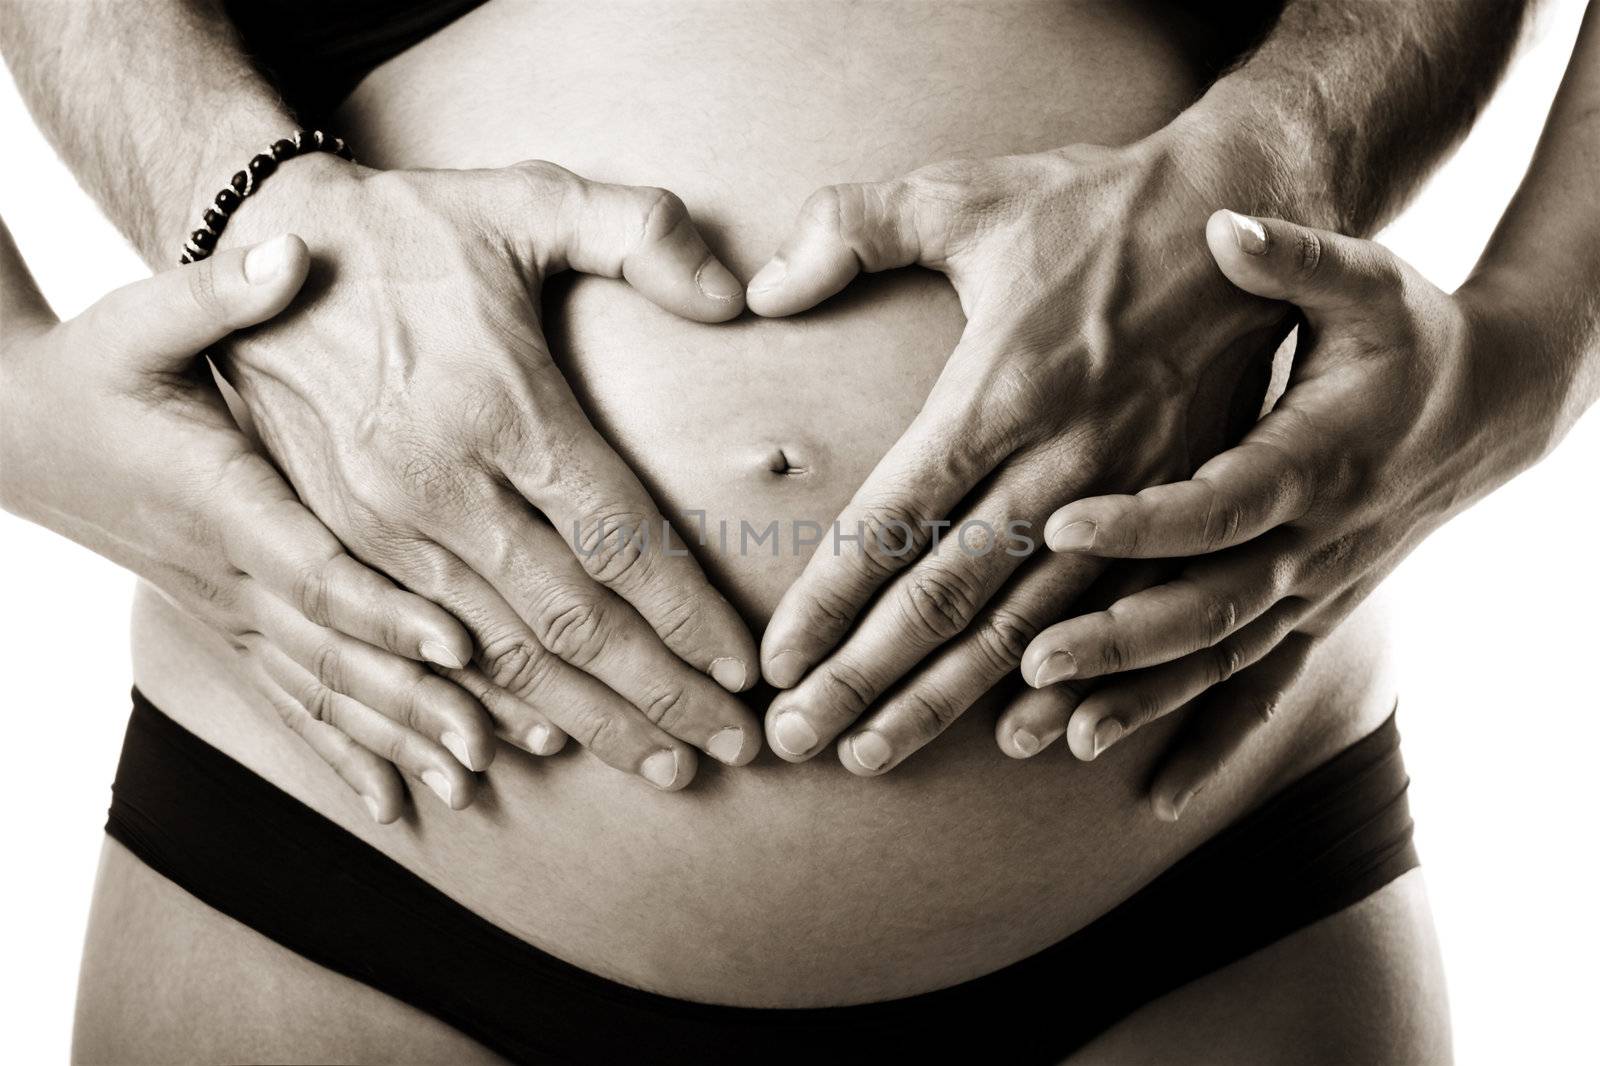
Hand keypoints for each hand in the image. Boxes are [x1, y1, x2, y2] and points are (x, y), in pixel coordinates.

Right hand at [0, 229, 494, 822]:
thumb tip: (295, 249)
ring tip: (469, 781)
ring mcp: (228, 609)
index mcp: (222, 500)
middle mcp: (229, 572)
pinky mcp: (229, 624)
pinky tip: (392, 807)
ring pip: (318, 690)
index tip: (460, 640)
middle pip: (331, 651)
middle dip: (414, 701)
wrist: (17, 433)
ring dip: (394, 738)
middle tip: (497, 741)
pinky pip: (290, 702)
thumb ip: (219, 293)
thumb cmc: (94, 369)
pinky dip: (343, 753)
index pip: (315, 569)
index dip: (387, 611)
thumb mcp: (141, 319)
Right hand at [212, 157, 763, 789]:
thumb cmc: (414, 230)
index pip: (620, 541)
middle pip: (569, 621)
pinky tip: (526, 747)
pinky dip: (472, 710)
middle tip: (730, 747)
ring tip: (657, 761)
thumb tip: (738, 295)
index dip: (688, 617)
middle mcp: (439, 485)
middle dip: (658, 694)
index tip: (744, 673)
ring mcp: (375, 528)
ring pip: (494, 657)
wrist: (262, 243)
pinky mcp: (329, 548)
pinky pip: (409, 655)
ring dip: (582, 718)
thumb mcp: (530, 199)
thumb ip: (642, 232)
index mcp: (502, 407)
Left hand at [744, 137, 1290, 772]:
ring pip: (1024, 627)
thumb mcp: (963, 193)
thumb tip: (759, 291)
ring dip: (945, 699)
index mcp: (997, 391)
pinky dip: (1070, 685)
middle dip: (865, 677)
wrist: (1245, 210)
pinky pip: (1119, 619)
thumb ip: (850, 228)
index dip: (827, 602)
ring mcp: (1128, 495)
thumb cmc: (1094, 204)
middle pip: (944, 596)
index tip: (776, 665)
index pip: (891, 523)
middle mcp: (1060, 460)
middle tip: (797, 742)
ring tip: (875, 754)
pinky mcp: (1181, 509)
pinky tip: (1019, 737)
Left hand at [1003, 210, 1554, 817]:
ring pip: (1219, 663)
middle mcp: (1313, 542)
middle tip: (1028, 661)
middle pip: (1208, 605)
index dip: (1144, 519)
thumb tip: (1222, 225)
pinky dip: (1209, 744)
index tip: (1059, 523)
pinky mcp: (1310, 616)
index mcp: (1312, 457)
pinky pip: (1256, 693)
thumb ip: (1294, 259)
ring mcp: (1313, 591)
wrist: (1489, 409)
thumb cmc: (1408, 336)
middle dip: (1117, 639)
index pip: (1219, 500)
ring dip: (1137, 703)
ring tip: (1048, 735)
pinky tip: (1154, 798)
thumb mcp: (1366, 282)